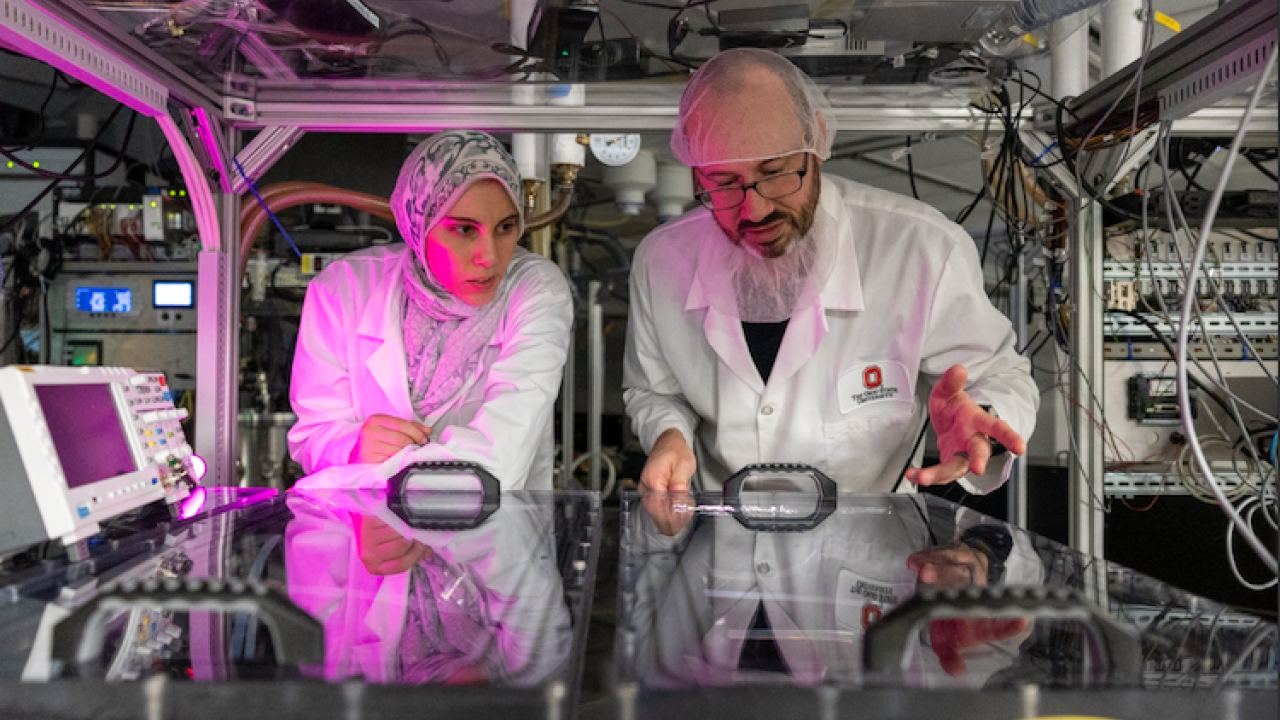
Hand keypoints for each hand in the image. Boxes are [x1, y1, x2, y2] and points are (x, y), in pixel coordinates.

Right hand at [350, 414, 431, 464]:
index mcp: (376, 420)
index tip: (424, 438)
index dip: (417, 432)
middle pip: (401, 439)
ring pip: (397, 452)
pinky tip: (399, 460)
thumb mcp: (389, 427)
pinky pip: (391, 462)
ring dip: (407, 454)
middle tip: (418, 447)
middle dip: (413, 444)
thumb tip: (427, 430)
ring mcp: (368, 446)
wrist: (357, 452)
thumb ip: (409, 427)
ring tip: (408, 453)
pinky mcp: (369, 460)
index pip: (402, 425)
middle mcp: (370, 432)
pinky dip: (398, 462)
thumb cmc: (376, 438)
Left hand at [356, 513, 432, 574]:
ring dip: (407, 528)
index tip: (423, 546)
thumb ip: (412, 555)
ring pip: (396, 533)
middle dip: (413, 540)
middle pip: (400, 547)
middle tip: (419, 533)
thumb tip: (428, 551)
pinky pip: (391, 520)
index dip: (415, 555)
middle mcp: (369, 555)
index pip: (401, 565)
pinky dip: (399, 518)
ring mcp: (366, 538)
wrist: (360, 525)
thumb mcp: (393, 554)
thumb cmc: (379, 541)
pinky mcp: (367, 522)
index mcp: (376, 567)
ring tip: (411, 525)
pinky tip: (401, 518)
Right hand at [639, 428, 697, 535]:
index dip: (671, 513)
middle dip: (669, 519)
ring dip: (668, 518)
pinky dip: (665, 513)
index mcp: (653, 478)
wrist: (667, 442)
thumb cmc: (676, 451)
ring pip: (654, 511)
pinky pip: (655, 507)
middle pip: (655, 511)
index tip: (682, 517)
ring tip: (682, 519)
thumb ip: (680, 480)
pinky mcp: (649, 492)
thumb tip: (678, 493)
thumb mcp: (684, 463)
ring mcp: (646, 490)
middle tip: (683, 520)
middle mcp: (646, 486)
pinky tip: (676, 514)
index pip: (659, 504)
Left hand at [905, 365, 1026, 485]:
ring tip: (922, 477)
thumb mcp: (947, 391)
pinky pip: (940, 474)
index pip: (997, 428)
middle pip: (980, 452)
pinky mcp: (950, 465)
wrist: (948, 422)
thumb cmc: (954, 408)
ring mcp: (963, 455)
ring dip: (940, 474)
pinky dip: (926, 476)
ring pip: (956, 468)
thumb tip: (958, 369)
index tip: (1020, 448)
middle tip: (978, 469)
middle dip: (980, 460)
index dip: (1009, 437)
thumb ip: (951, 382)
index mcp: (978, 421)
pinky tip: (913, 475)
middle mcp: (974, 441)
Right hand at [908, 542, 1026, 675]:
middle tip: (934, 587)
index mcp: (981, 621)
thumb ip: (951, 656)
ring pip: (957, 566)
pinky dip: (927, 556)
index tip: (1021, 621)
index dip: (1009, 625)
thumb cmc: (951, 620)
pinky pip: (943, 553)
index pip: (997, 626)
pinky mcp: (958, 553)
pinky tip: (914, 562)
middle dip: (955, 587)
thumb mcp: (948, 642)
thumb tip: (956, 671)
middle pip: (970, 588)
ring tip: (922, 572)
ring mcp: (970, 569)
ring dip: (940, 568)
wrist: (955, 587)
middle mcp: (979, 593)